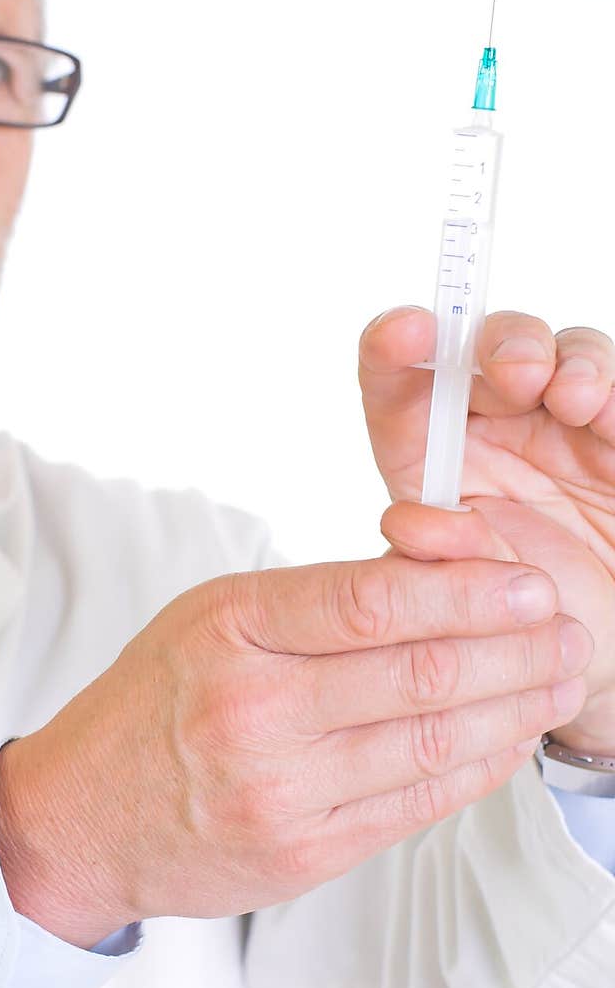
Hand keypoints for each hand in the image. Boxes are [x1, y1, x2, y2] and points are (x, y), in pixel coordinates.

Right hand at [0, 554, 589, 946]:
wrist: (83, 814)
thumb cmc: (154, 700)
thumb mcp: (213, 617)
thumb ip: (314, 600)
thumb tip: (433, 578)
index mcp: (232, 630)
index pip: (371, 600)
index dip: (467, 589)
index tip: (527, 581)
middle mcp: (255, 711)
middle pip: (419, 673)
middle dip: (515, 648)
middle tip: (568, 628)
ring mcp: (279, 791)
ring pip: (430, 743)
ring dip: (513, 711)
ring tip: (558, 681)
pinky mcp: (301, 853)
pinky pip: (414, 807)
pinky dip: (474, 770)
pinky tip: (509, 741)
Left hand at [360, 307, 614, 752]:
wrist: (573, 655)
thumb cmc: (494, 622)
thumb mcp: (448, 599)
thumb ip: (423, 559)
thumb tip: (406, 521)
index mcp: (427, 450)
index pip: (398, 382)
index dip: (394, 346)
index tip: (405, 332)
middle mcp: (492, 425)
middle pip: (489, 348)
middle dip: (501, 345)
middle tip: (515, 374)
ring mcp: (563, 425)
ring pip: (565, 355)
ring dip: (567, 362)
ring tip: (571, 397)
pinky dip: (610, 390)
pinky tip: (601, 411)